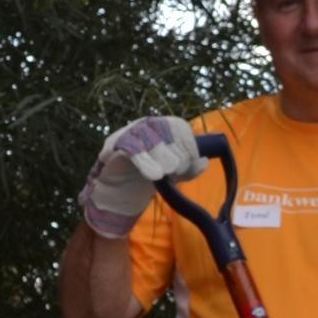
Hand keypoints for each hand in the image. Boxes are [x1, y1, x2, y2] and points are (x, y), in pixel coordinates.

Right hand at [78, 116, 206, 237]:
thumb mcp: (175, 175)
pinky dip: (146, 163)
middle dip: (176, 152)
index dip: (188, 144)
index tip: (191, 163)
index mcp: (162, 127)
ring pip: (149, 138)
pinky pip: (132, 149)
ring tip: (165, 174)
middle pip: (165, 129)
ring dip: (162, 157)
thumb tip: (204, 161)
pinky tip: (155, 175)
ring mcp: (128, 133)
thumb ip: (190, 168)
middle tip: (177, 172)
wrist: (120, 192)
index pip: (178, 125)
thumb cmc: (149, 176)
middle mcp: (145, 125)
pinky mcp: (114, 146)